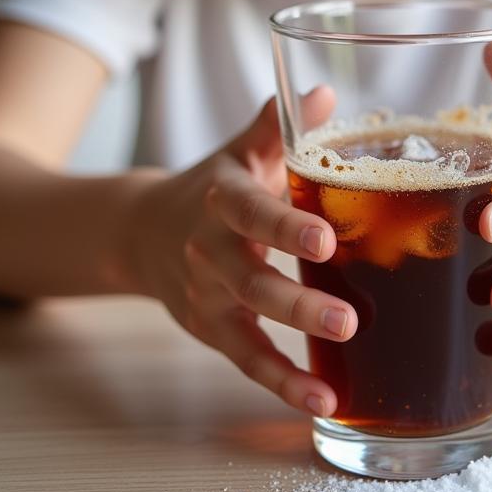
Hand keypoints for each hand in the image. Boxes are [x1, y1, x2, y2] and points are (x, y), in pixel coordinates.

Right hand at [129, 90, 357, 416]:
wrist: (143, 229)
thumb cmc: (214, 187)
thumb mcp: (241, 152)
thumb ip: (279, 126)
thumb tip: (323, 92)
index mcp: (223, 199)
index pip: (251, 212)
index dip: (286, 226)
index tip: (325, 239)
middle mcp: (208, 250)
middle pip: (250, 279)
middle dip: (296, 302)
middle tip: (348, 319)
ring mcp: (206, 294)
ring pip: (247, 324)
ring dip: (292, 349)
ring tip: (341, 361)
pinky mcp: (210, 328)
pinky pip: (246, 359)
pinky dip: (281, 382)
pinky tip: (323, 400)